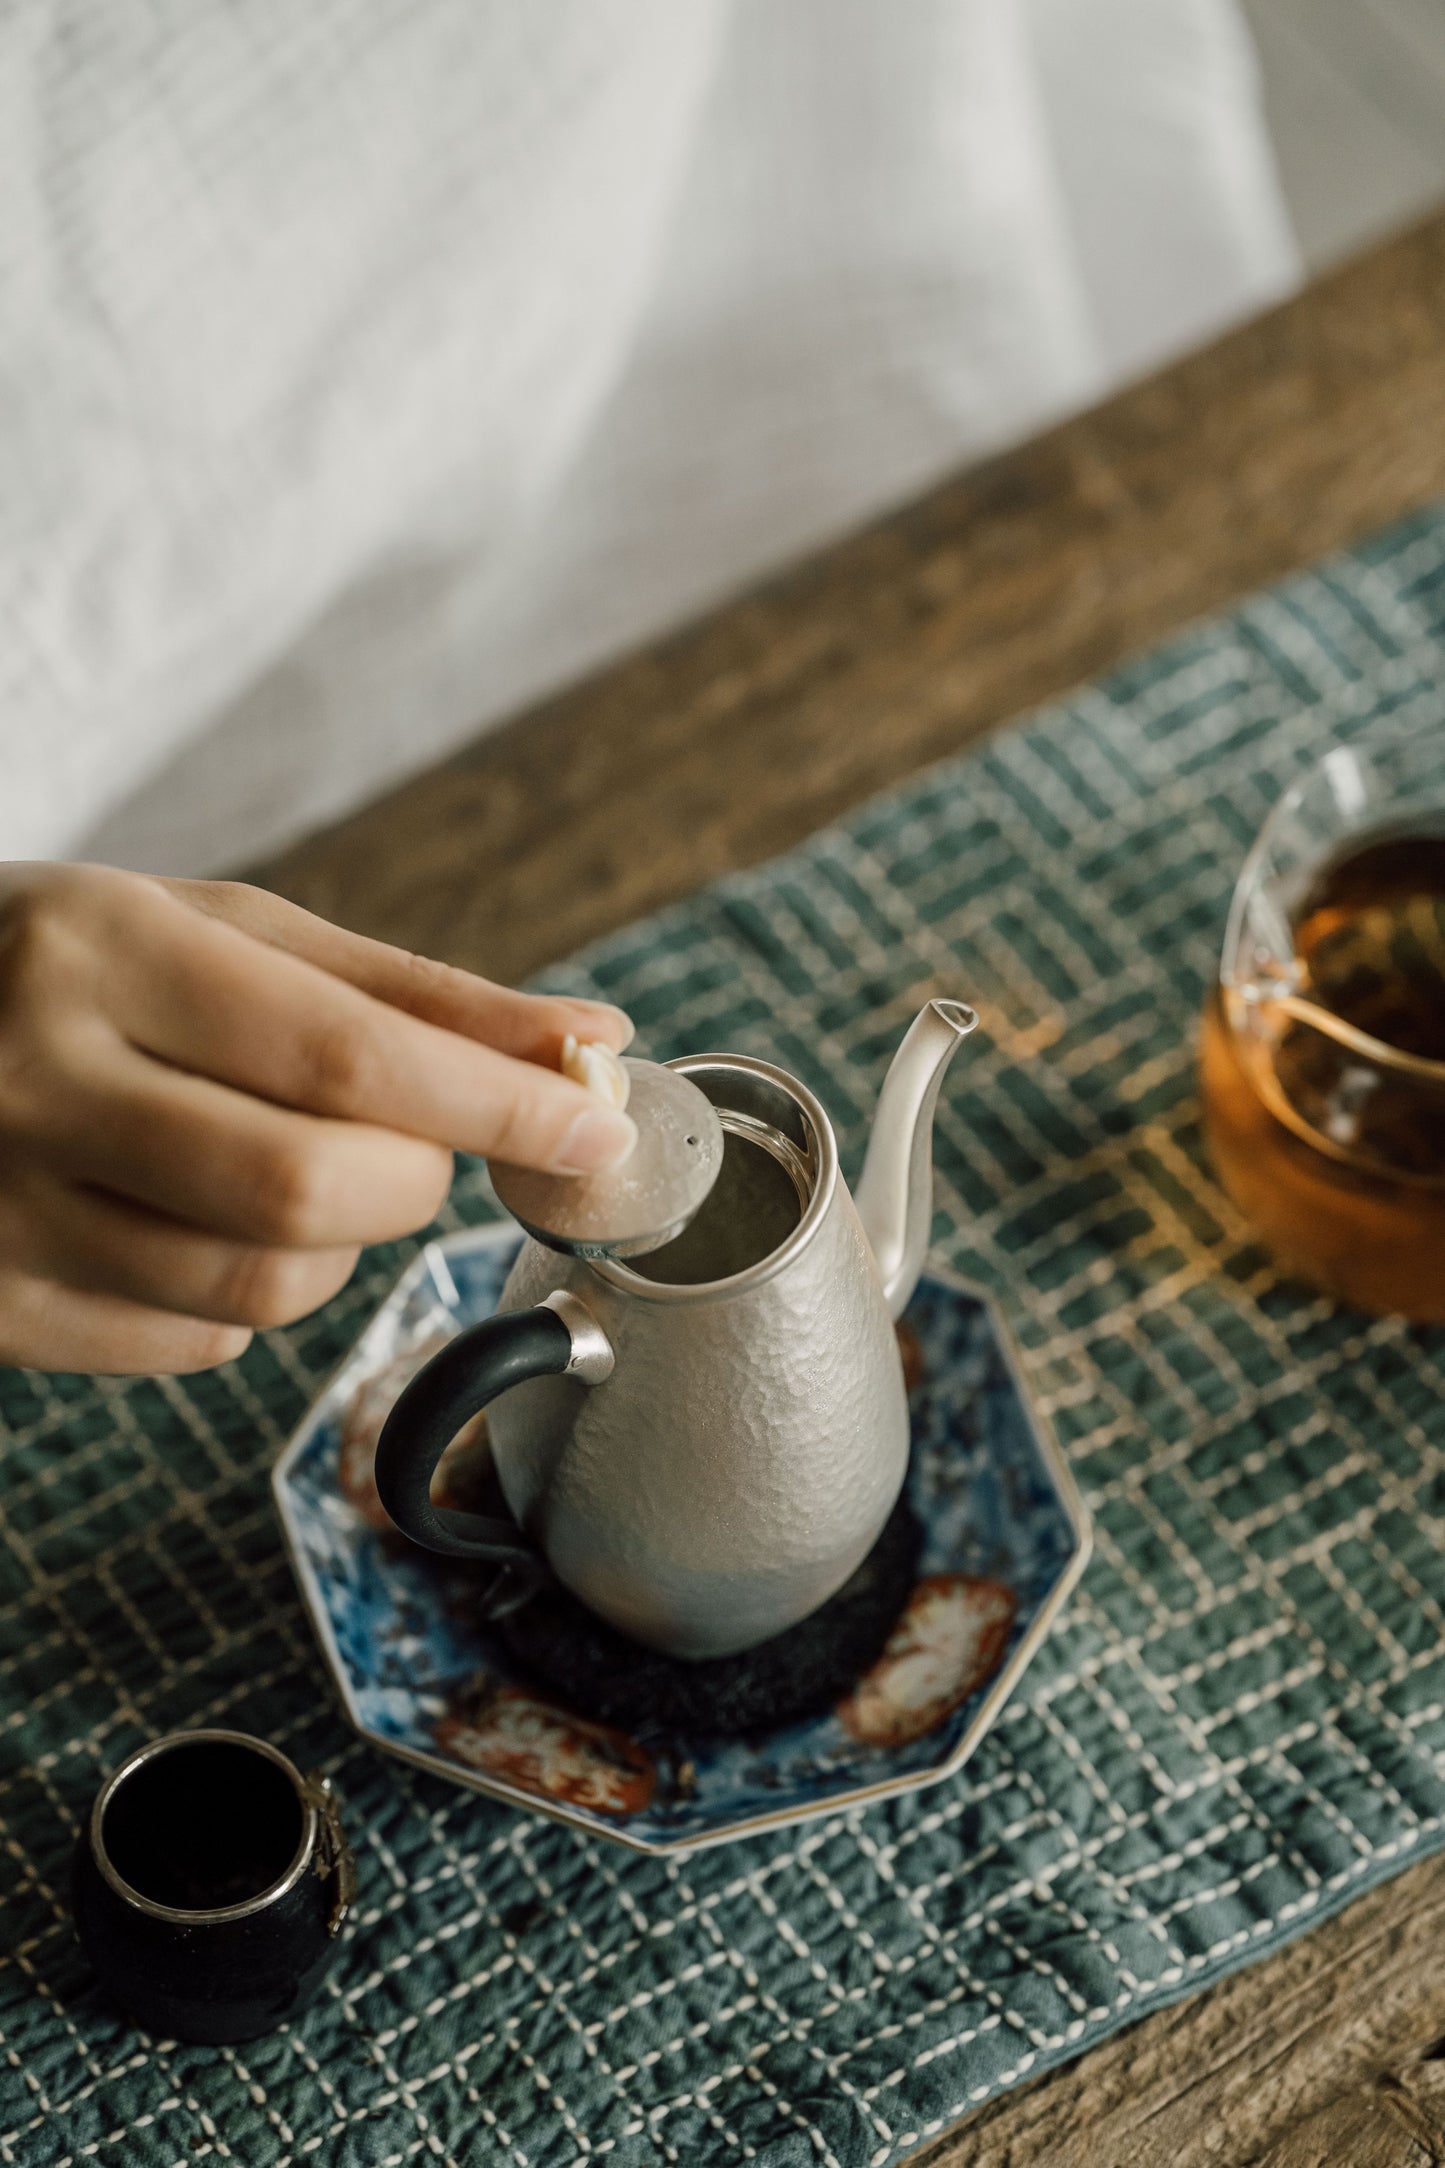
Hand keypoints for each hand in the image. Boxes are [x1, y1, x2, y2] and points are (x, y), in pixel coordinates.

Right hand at [0, 865, 634, 1374]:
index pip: (344, 1055)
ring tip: (302, 1172)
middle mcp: (32, 1083)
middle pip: (305, 1191)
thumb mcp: (221, 932)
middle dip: (416, 1181)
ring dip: (339, 1248)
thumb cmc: (75, 965)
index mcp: (100, 954)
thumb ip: (409, 991)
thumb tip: (589, 1042)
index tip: (595, 1126)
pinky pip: (193, 1348)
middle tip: (420, 1145)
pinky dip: (248, 1302)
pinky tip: (203, 1221)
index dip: (493, 1104)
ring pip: (259, 1294)